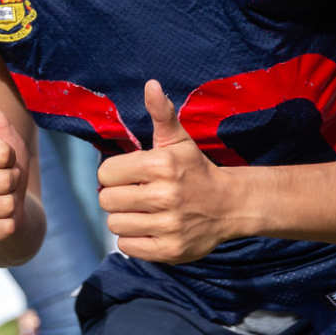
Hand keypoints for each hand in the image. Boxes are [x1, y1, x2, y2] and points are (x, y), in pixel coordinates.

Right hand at [0, 66, 28, 247]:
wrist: (2, 201)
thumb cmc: (1, 159)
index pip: (2, 154)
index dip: (12, 157)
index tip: (3, 157)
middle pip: (5, 181)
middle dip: (14, 181)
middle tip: (4, 180)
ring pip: (5, 206)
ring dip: (13, 203)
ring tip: (2, 197)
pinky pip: (2, 228)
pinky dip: (10, 224)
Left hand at [97, 80, 236, 264]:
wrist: (229, 205)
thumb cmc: (195, 169)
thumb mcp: (179, 140)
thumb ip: (161, 112)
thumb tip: (151, 84)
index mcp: (161, 165)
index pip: (105, 173)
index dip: (114, 174)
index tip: (131, 175)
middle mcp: (164, 196)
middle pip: (107, 200)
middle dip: (117, 196)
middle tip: (136, 194)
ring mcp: (168, 226)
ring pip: (115, 224)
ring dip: (124, 218)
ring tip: (143, 211)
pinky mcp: (170, 251)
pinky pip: (127, 247)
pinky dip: (133, 239)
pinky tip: (149, 228)